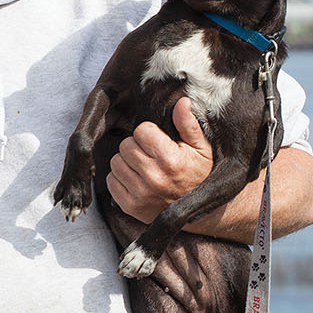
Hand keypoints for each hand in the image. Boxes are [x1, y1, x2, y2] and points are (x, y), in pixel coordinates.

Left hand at [107, 97, 212, 221]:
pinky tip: (136, 180)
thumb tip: (183, 101)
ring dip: (126, 162)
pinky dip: (120, 178)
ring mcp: (140, 194)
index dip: (149, 133)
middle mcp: (153, 177)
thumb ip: (189, 124)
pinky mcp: (130, 206)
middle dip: (136, 146)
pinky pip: (110, 181)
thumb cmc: (200, 174)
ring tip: (143, 167)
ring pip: (115, 162)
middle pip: (125, 146)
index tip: (158, 142)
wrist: (197, 211)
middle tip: (150, 155)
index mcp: (170, 160)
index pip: (141, 131)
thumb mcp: (202, 148)